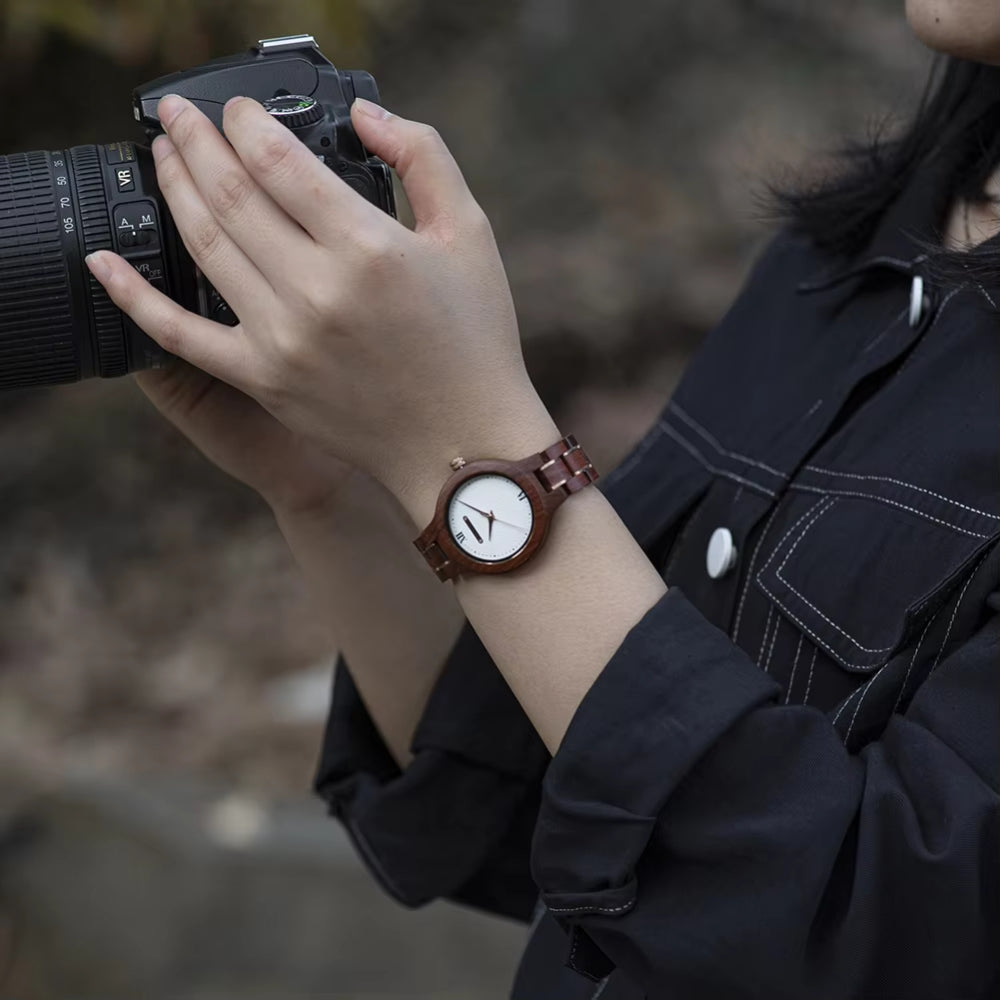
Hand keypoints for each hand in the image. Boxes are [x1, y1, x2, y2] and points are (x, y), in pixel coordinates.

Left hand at [87, 94, 556, 525]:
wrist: (463, 443)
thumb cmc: (474, 340)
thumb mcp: (471, 234)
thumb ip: (423, 157)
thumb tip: (364, 116)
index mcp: (369, 247)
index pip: (280, 161)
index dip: (246, 124)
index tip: (236, 110)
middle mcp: (317, 290)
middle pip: (230, 194)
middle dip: (195, 143)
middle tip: (176, 115)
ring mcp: (282, 339)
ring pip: (203, 245)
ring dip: (172, 191)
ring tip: (162, 158)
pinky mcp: (263, 379)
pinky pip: (179, 333)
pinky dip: (134, 296)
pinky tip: (102, 262)